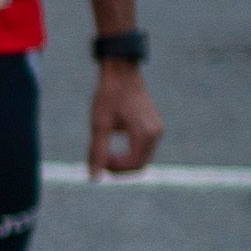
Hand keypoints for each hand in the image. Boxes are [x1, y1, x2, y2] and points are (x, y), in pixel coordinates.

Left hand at [85, 57, 160, 179]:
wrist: (121, 72)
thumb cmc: (109, 95)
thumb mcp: (99, 124)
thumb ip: (97, 152)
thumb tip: (94, 177)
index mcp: (144, 133)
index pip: (132, 166)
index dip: (114, 169)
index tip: (98, 160)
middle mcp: (156, 133)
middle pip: (139, 165)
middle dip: (119, 168)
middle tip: (100, 159)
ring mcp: (157, 130)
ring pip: (141, 158)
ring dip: (123, 160)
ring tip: (105, 150)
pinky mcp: (153, 126)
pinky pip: (142, 148)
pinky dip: (128, 152)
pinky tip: (112, 141)